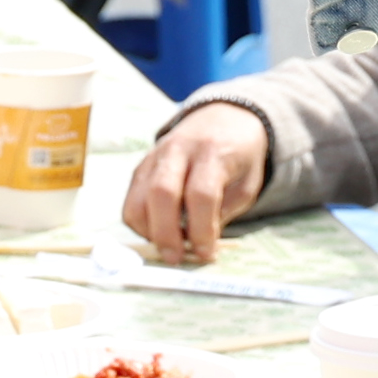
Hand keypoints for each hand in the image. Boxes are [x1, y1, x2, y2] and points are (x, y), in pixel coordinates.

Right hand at [121, 105, 268, 263]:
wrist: (223, 119)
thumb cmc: (239, 157)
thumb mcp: (246, 184)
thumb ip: (222, 212)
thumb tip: (197, 246)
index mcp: (212, 152)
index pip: (201, 193)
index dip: (202, 229)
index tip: (206, 253)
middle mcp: (178, 149)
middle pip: (161, 192)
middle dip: (166, 233)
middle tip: (175, 258)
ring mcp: (154, 156)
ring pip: (138, 198)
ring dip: (148, 231)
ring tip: (167, 248)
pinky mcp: (141, 166)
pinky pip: (131, 200)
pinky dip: (140, 223)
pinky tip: (159, 232)